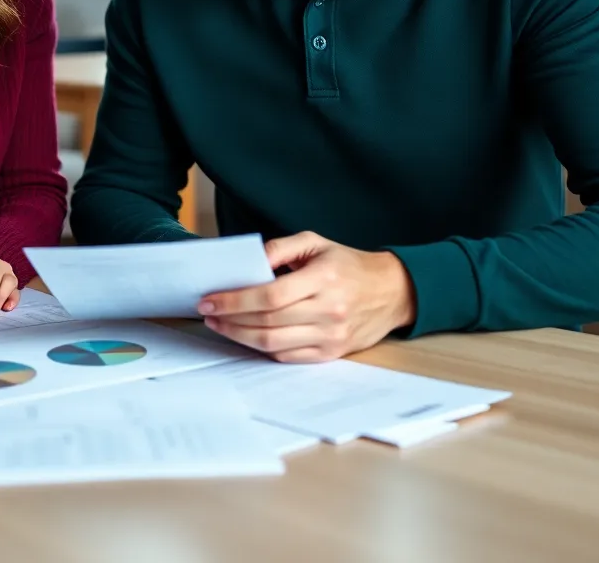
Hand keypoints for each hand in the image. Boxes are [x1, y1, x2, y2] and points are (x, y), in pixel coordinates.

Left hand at [198, 231, 416, 362]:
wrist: (391, 291)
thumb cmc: (347, 263)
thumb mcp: (315, 242)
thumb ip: (279, 247)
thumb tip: (249, 263)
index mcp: (324, 278)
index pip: (271, 295)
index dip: (236, 300)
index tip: (210, 298)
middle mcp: (329, 310)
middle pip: (268, 321)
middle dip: (230, 318)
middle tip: (207, 311)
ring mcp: (331, 336)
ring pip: (274, 343)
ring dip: (239, 336)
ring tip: (220, 324)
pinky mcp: (331, 353)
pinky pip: (288, 356)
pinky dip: (262, 348)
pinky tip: (246, 335)